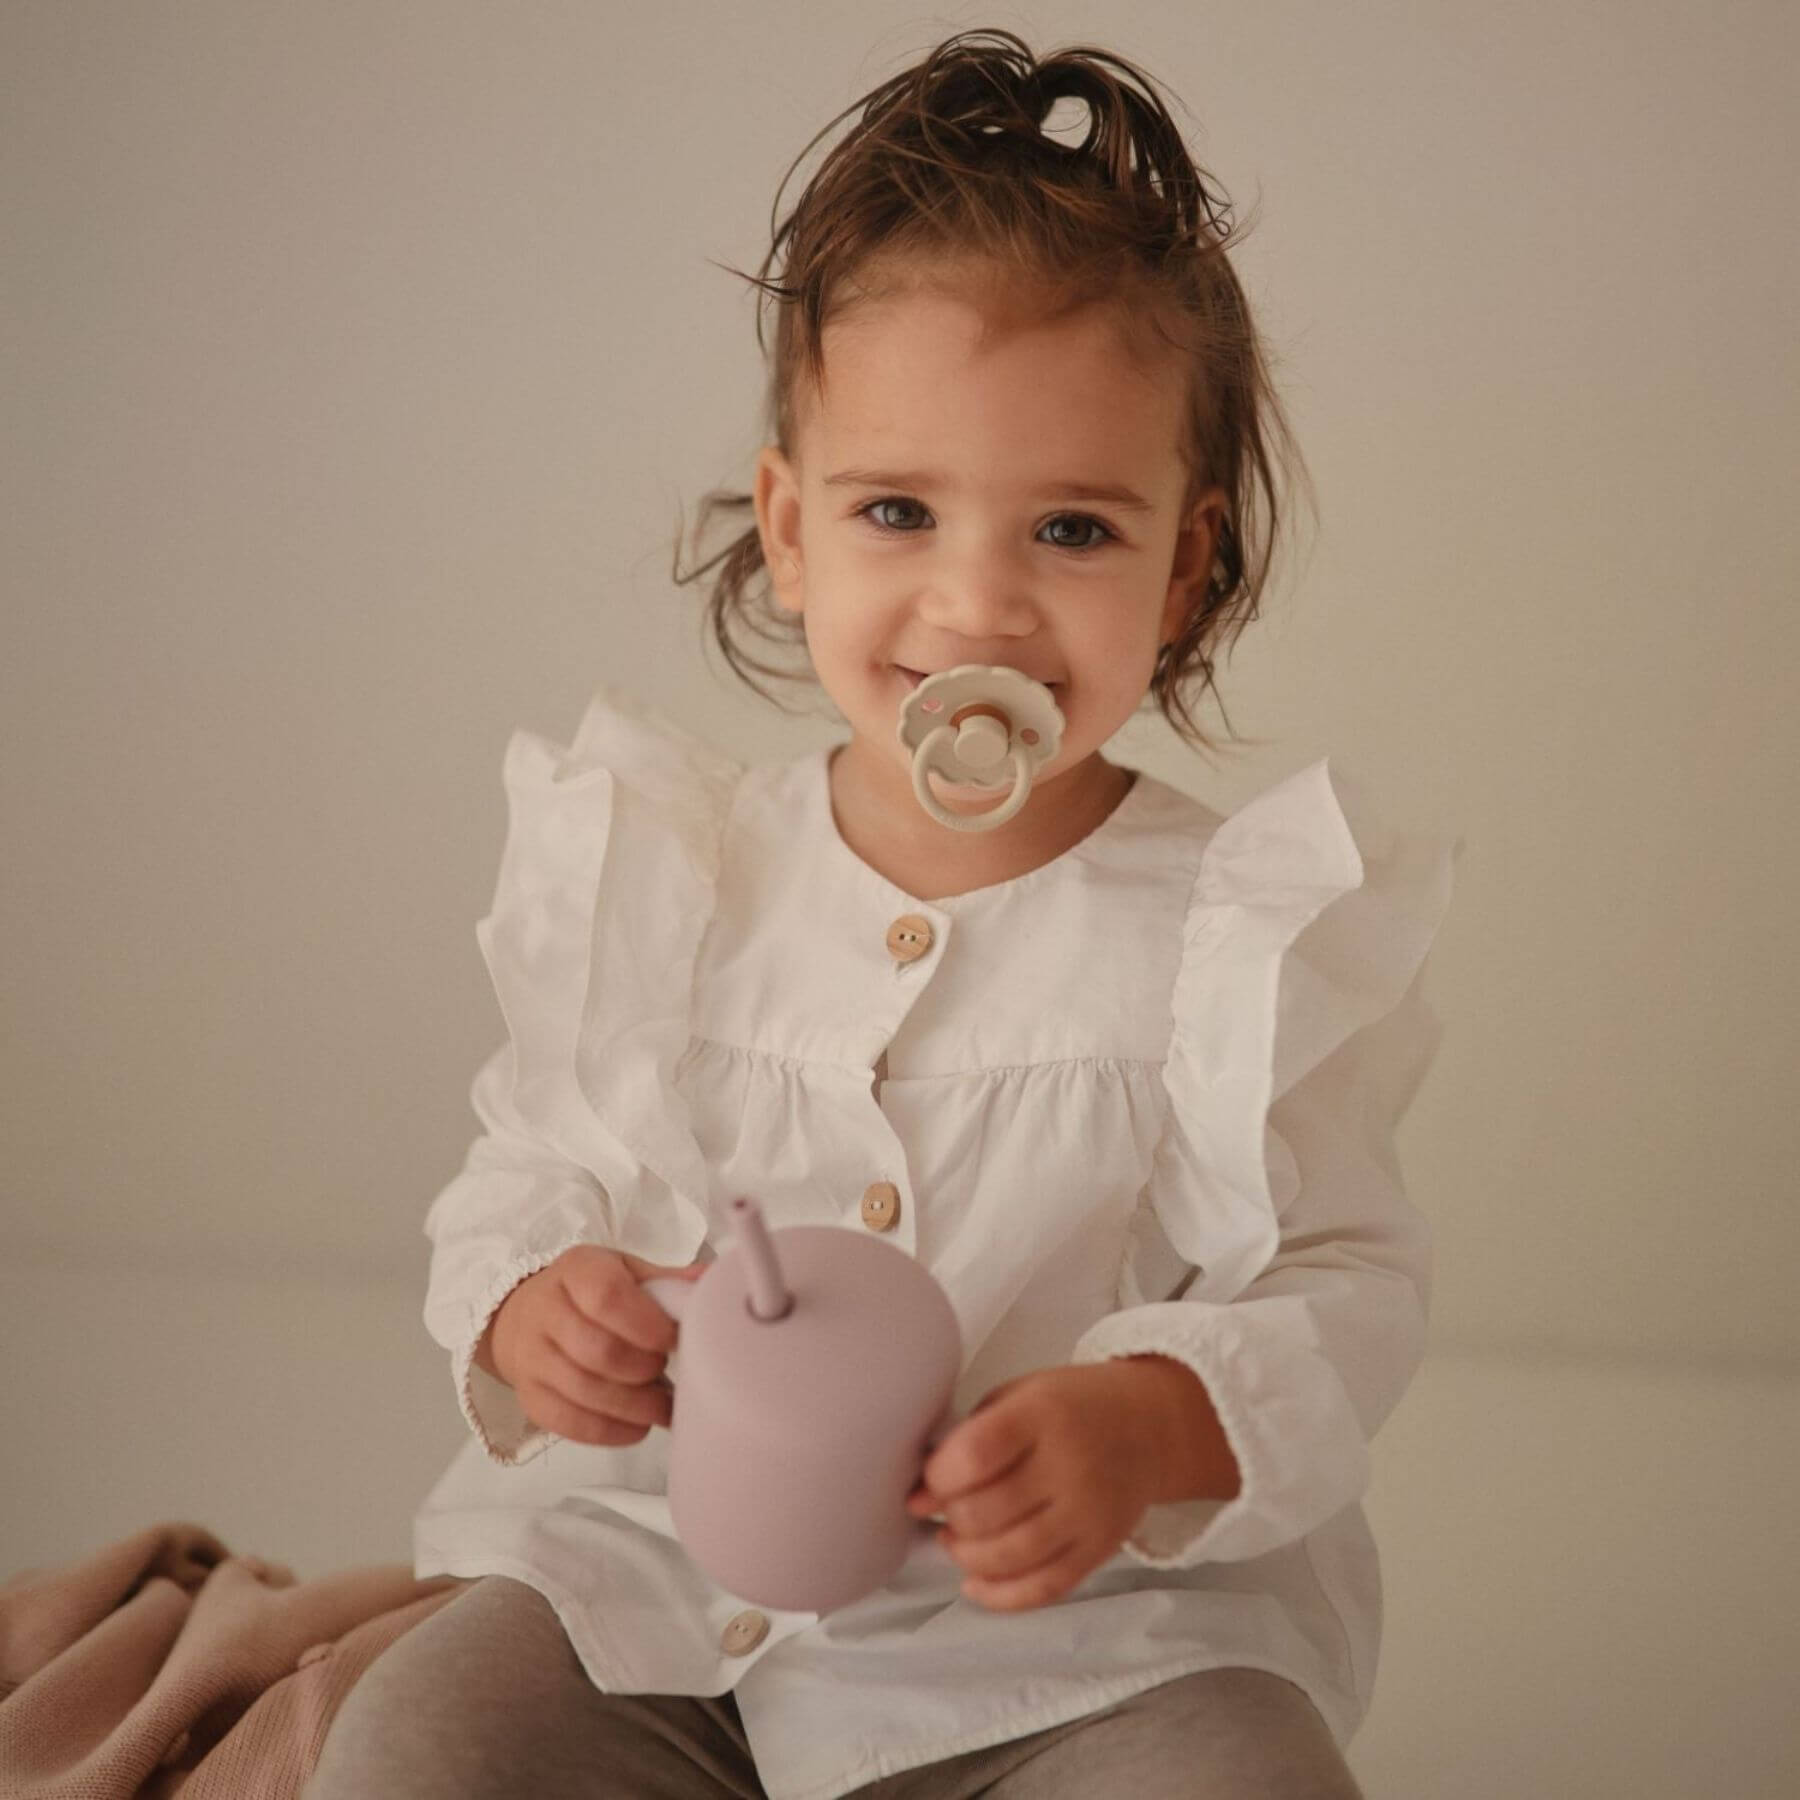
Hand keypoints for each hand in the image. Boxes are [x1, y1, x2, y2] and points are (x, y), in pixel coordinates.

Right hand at [476, 1245, 705, 1445]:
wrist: (525, 1316)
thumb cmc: (586, 1292)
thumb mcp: (623, 1271)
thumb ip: (664, 1282)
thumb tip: (707, 1282)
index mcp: (577, 1270)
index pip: (607, 1297)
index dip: (647, 1325)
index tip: (673, 1340)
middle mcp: (545, 1311)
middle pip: (599, 1351)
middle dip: (644, 1369)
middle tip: (665, 1371)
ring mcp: (532, 1358)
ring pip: (585, 1391)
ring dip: (636, 1406)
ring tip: (664, 1406)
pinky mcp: (530, 1397)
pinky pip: (570, 1423)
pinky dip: (612, 1431)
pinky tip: (638, 1425)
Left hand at [903, 1362, 1163, 1611]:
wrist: (1149, 1426)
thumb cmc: (1069, 1405)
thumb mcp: (1020, 1394)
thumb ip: (973, 1435)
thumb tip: (922, 1495)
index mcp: (1042, 1414)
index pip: (975, 1456)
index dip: (938, 1479)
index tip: (926, 1484)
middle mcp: (1069, 1465)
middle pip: (987, 1512)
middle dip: (950, 1518)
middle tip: (943, 1512)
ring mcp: (1088, 1512)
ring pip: (1011, 1556)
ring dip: (968, 1557)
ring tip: (957, 1541)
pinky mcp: (1100, 1549)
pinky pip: (1045, 1587)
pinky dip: (1002, 1595)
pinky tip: (976, 1584)